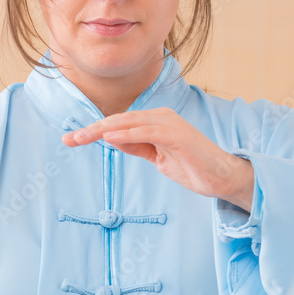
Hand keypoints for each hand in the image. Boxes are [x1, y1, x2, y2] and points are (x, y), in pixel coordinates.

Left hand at [62, 107, 254, 211]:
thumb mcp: (157, 157)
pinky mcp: (177, 134)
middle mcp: (161, 117)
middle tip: (69, 139)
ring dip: (103, 130)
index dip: (94, 131)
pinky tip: (110, 139)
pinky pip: (147, 132)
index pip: (119, 124)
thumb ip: (137, 146)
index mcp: (155, 121)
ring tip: (82, 137)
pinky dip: (127, 134)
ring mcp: (170, 124)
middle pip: (120, 120)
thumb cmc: (193, 167)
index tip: (72, 140)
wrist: (223, 177)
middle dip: (92, 130)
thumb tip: (112, 140)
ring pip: (130, 122)